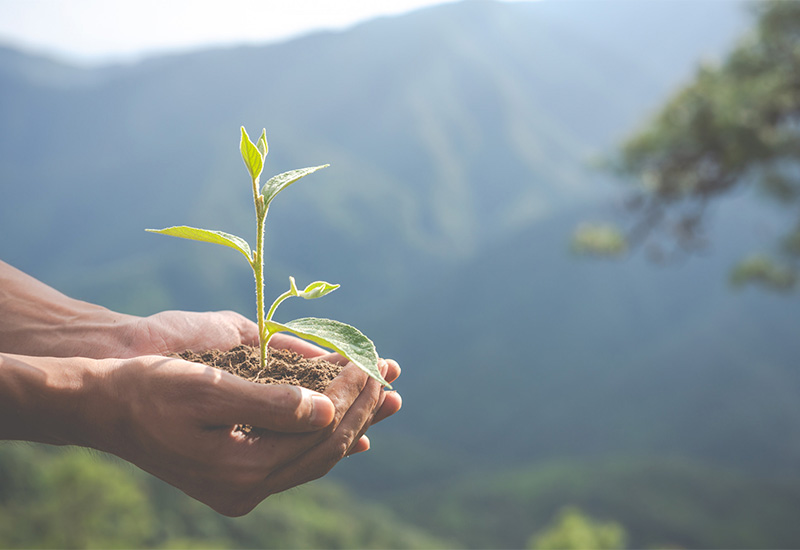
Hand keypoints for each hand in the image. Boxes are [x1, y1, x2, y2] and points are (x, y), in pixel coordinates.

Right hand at [99, 353, 399, 515]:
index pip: (320, 432)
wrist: (104, 408)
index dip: (352, 395)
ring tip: (385, 397)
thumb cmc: (150, 388)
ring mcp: (242, 488)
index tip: (371, 362)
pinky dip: (326, 441)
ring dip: (352, 423)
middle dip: (362, 409)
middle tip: (390, 374)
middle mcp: (247, 488)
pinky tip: (352, 432)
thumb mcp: (208, 388)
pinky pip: (297, 462)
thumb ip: (270, 403)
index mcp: (241, 469)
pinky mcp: (238, 478)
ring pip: (316, 457)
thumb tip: (327, 409)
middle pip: (325, 449)